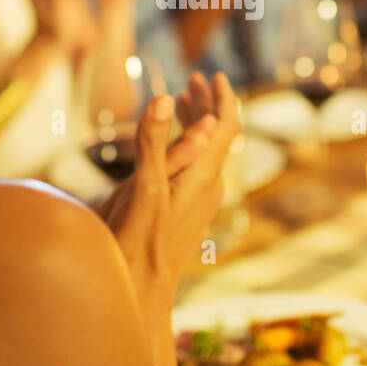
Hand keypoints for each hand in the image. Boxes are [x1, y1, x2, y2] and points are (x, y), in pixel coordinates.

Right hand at [97, 72, 240, 304]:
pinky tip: (168, 146)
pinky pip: (195, 169)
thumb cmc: (140, 241)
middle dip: (207, 105)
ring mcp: (200, 200)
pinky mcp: (188, 211)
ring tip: (181, 102)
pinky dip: (186, 146)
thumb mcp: (143, 187)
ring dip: (196, 124)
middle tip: (193, 81)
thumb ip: (154, 142)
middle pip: (218, 136)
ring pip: (207, 152)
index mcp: (204, 176)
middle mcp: (209, 187)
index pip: (226, 126)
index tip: (212, 75)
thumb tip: (164, 97)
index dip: (222, 97)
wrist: (141, 290)